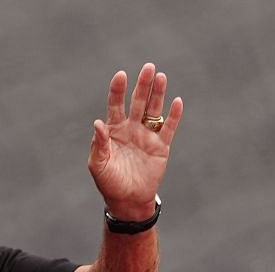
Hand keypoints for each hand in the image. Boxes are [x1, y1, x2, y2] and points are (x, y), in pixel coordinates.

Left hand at [89, 63, 182, 220]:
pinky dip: (173, 115)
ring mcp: (147, 135)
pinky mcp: (161, 146)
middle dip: (143, 85)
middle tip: (148, 67)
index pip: (116, 105)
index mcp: (114, 131)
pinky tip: (176, 101)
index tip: (121, 75)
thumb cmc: (109, 182)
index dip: (118, 90)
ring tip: (161, 76)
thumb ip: (99, 143)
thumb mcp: (98, 165)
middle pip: (138, 102)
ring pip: (154, 110)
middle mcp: (131, 128)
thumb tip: (98, 123)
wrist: (128, 201)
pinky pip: (168, 127)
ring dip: (158, 93)